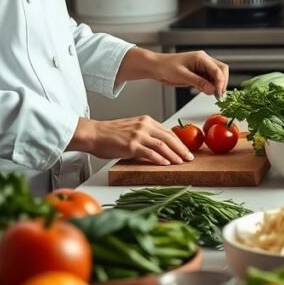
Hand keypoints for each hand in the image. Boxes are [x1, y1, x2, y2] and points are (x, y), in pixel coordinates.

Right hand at [69, 116, 193, 164]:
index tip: (186, 150)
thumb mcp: (132, 128)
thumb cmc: (110, 134)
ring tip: (180, 162)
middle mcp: (144, 126)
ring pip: (162, 146)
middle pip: (169, 138)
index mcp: (146, 121)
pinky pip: (150, 153)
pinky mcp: (132, 145)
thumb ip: (146, 133)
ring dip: (174, 155)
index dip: (179, 142)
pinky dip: (160, 159)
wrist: (93, 134)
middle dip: (181, 149)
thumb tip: (159, 145)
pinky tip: (166, 164)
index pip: (168, 131)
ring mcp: (138, 135)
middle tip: (189, 158)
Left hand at [152, 51, 228, 95]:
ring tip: (213, 95)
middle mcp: (204, 61)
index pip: (217, 70)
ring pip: (217, 76)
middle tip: (219, 95)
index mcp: (201, 58)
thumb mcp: (181, 75)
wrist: (155, 67)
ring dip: (217, 86)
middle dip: (222, 83)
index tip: (219, 93)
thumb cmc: (165, 67)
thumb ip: (198, 82)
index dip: (220, 82)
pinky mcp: (199, 74)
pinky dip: (211, 87)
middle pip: (221, 70)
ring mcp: (202, 67)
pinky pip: (210, 80)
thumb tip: (212, 89)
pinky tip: (207, 92)